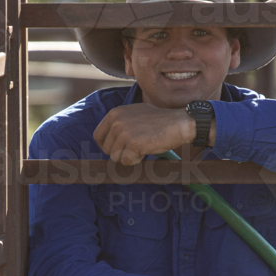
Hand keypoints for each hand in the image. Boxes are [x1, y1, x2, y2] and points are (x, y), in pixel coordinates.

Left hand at [93, 103, 212, 164]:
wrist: (178, 123)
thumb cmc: (159, 121)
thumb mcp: (135, 115)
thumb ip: (121, 124)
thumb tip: (108, 142)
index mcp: (114, 113)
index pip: (98, 136)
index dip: (107, 146)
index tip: (118, 150)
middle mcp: (116, 121)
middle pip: (107, 149)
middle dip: (120, 153)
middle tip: (136, 147)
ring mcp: (124, 132)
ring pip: (116, 157)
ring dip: (129, 157)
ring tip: (143, 147)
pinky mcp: (133, 143)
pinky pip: (127, 162)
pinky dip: (137, 160)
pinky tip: (147, 150)